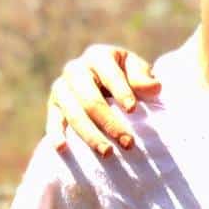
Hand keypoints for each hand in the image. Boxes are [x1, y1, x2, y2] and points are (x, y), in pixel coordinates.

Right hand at [45, 45, 159, 154]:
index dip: (121, 91)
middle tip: (128, 143)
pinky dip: (55, 133)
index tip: (133, 110)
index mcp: (98, 56)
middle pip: (90, 99)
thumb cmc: (126, 76)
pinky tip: (62, 148)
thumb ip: (143, 78)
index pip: (110, 75)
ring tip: (108, 153)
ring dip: (90, 135)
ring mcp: (62, 87)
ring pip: (73, 113)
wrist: (105, 83)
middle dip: (109, 122)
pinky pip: (53, 120)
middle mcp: (75, 69)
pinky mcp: (53, 105)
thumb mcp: (137, 71)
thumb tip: (155, 88)